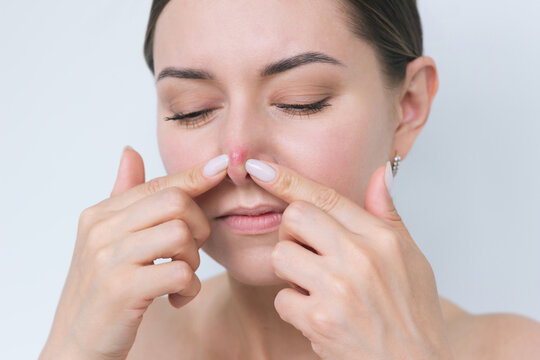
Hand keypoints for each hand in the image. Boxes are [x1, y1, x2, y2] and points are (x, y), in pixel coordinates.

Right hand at [39, 149, 228, 359]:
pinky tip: (177, 298)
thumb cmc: (101, 291)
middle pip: (176, 203)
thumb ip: (123, 196)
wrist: (77, 346)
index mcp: (100, 215)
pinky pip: (180, 272)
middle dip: (198, 226)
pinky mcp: (122, 290)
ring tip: (180, 278)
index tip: (222, 167)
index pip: (158, 184)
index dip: (194, 176)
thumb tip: (131, 151)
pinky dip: (189, 287)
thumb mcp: (106, 240)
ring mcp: (109, 259)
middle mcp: (101, 231)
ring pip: (181, 234)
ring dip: (193, 260)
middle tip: (190, 251)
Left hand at [245, 159, 453, 359]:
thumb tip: (381, 173)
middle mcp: (359, 258)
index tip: (259, 168)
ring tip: (315, 285)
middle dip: (292, 232)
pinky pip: (282, 298)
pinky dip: (294, 307)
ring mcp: (338, 289)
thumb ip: (388, 214)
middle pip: (294, 218)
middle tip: (308, 251)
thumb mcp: (411, 257)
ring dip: (290, 271)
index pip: (325, 196)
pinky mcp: (320, 320)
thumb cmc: (413, 312)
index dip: (287, 179)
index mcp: (381, 238)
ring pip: (281, 256)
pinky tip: (317, 313)